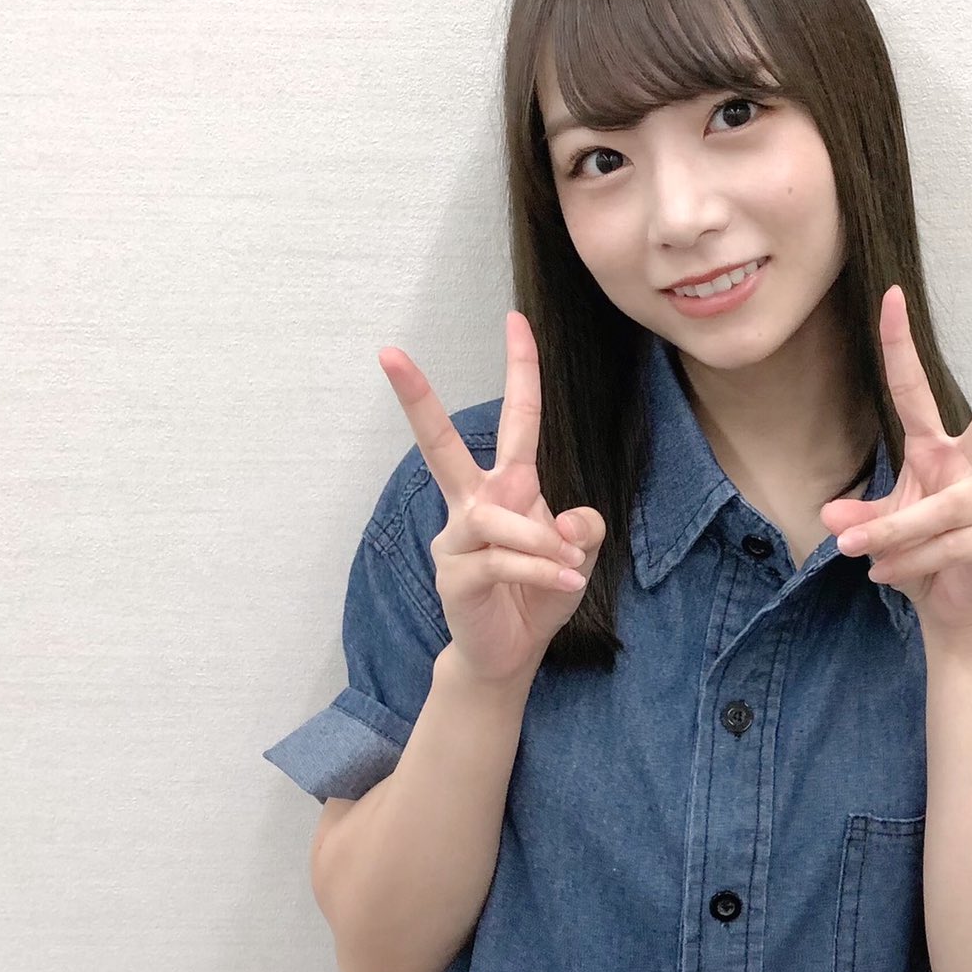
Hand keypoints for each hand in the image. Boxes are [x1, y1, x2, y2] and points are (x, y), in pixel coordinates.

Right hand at [377, 311, 606, 684]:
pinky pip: (503, 559)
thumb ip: (582, 531)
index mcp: (506, 487)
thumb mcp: (577, 557)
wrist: (510, 653)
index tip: (515, 319)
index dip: (519, 370)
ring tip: (568, 569)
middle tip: (389, 354)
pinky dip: (541, 570)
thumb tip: (568, 522)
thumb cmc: (537, 594)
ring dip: (540, 543)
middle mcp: (474, 504)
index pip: (516, 419)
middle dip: (417, 399)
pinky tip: (565, 582)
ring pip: (497, 520)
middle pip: (440, 444)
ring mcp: (458, 538)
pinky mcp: (455, 575)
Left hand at [818, 285, 971, 640]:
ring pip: (938, 510)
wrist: (956, 611)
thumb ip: (861, 521)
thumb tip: (833, 519)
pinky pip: (949, 544)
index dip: (900, 344)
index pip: (915, 390)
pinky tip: (892, 575)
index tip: (891, 294)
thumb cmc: (921, 558)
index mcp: (940, 451)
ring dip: (895, 536)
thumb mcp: (881, 534)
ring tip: (867, 559)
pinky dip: (910, 562)